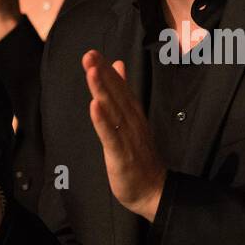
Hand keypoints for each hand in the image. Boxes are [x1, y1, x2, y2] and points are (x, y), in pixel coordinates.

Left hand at [83, 50, 165, 220]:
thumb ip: (123, 93)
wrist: (154, 190)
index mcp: (133, 115)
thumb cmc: (141, 157)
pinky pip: (111, 136)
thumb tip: (118, 66)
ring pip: (113, 110)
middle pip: (116, 95)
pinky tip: (94, 106)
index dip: (106, 70)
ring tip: (91, 72)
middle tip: (90, 55)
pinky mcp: (121, 154)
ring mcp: (127, 137)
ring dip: (102, 90)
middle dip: (102, 74)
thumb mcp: (131, 120)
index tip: (93, 53)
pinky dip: (103, 120)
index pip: (120, 88)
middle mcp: (132, 122)